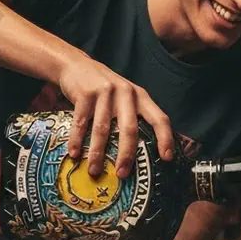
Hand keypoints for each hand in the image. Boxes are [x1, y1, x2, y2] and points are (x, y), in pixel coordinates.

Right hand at [57, 51, 174, 178]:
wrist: (76, 65)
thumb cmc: (104, 90)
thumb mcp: (124, 98)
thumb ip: (133, 117)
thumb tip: (141, 155)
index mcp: (140, 97)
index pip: (159, 118)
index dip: (165, 138)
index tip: (166, 158)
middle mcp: (126, 93)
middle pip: (129, 128)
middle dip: (126, 154)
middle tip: (122, 174)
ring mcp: (105, 92)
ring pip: (102, 129)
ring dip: (97, 153)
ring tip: (94, 171)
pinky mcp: (85, 93)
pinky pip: (80, 122)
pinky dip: (76, 140)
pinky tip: (74, 154)